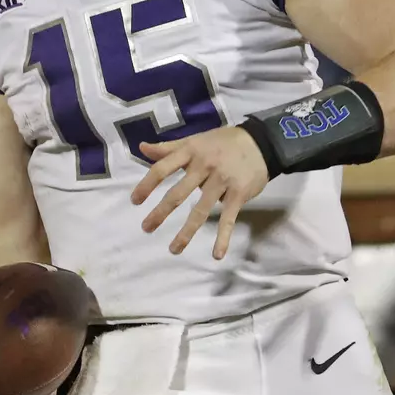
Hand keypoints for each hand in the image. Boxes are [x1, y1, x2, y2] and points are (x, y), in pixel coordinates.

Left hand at [130, 126, 270, 257]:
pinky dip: (223, 238)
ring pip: (201, 210)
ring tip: (173, 249)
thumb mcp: (194, 140)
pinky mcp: (238, 195)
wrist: (260, 142)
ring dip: (186, 232)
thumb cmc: (221, 142)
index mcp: (190, 152)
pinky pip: (229, 219)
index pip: (162, 169)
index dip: (147, 185)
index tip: (134, 201)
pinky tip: (216, 255)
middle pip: (178, 193)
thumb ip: (168, 148)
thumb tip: (142, 147)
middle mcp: (204, 167)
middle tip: (146, 228)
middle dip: (161, 212)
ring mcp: (222, 182)